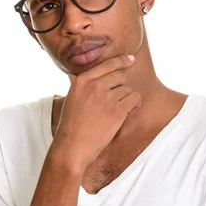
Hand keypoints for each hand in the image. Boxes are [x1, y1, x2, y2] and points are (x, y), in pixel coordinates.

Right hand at [51, 54, 140, 169]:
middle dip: (121, 86)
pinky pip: (134, 99)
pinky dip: (135, 104)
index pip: (106, 65)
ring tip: (117, 112)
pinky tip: (129, 111)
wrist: (72, 146)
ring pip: (127, 89)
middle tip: (117, 100)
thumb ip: (83, 87)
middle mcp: (94, 86)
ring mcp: (106, 97)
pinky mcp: (117, 110)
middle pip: (119, 76)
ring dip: (126, 99)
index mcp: (82, 81)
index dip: (121, 61)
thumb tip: (89, 78)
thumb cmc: (71, 127)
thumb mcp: (71, 99)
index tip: (130, 59)